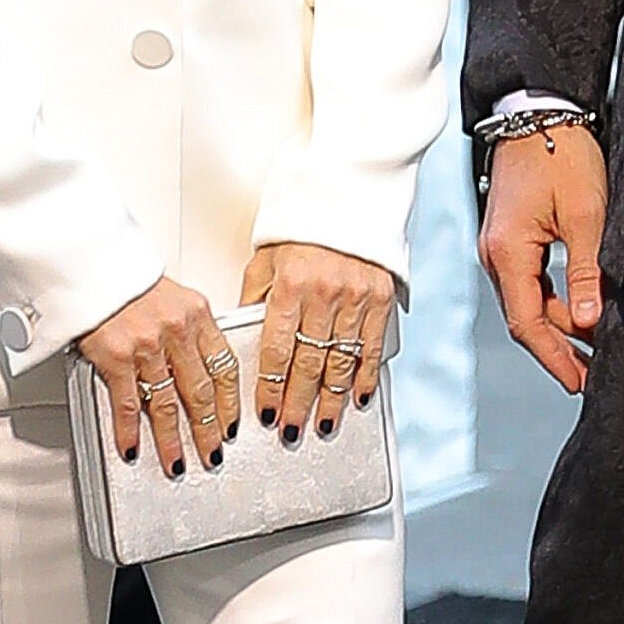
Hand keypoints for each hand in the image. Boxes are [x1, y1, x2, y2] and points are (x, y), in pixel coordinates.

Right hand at [78, 275, 239, 476]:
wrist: (92, 264)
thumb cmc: (129, 280)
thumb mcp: (174, 297)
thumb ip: (189, 329)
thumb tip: (200, 364)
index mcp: (197, 314)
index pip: (225, 365)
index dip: (230, 400)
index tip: (232, 423)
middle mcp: (177, 331)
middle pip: (200, 391)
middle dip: (209, 429)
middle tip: (213, 453)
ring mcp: (147, 346)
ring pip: (167, 404)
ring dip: (173, 440)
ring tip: (178, 462)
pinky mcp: (116, 357)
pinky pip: (128, 403)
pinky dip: (130, 430)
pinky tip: (132, 448)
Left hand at [242, 242, 395, 443]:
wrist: (346, 193)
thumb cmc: (302, 227)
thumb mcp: (266, 260)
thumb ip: (255, 299)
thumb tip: (243, 336)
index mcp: (291, 285)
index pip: (278, 351)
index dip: (273, 388)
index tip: (268, 412)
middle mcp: (324, 293)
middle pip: (309, 364)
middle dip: (299, 403)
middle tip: (292, 430)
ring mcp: (355, 296)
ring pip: (341, 361)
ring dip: (332, 399)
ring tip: (324, 423)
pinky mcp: (380, 296)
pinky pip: (372, 346)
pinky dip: (366, 375)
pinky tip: (358, 395)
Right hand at [478, 123, 607, 395]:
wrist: (540, 110)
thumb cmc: (562, 154)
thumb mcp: (586, 215)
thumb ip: (586, 274)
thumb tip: (589, 323)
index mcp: (507, 252)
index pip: (527, 324)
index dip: (554, 358)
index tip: (580, 382)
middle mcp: (495, 254)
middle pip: (526, 316)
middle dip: (560, 347)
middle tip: (594, 372)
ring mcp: (500, 245)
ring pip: (529, 300)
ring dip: (560, 323)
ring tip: (595, 345)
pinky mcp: (511, 235)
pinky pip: (530, 280)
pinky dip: (555, 300)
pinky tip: (581, 310)